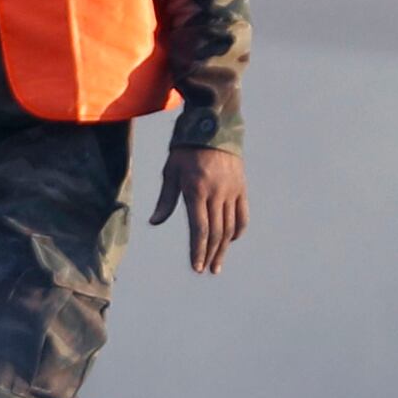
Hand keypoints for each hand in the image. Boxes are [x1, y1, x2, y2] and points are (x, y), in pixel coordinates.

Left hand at [154, 140, 248, 274]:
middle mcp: (217, 194)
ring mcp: (232, 191)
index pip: (199, 229)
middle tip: (207, 270)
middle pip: (216, 232)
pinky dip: (238, 229)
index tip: (197, 266)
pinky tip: (231, 240)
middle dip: (211, 253)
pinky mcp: (241, 188)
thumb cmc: (185, 150)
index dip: (198, 250)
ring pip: (230, 226)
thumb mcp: (170, 171)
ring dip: (224, 247)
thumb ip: (166, 199)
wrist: (212, 128)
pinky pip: (242, 214)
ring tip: (218, 262)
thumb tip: (155, 222)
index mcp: (197, 191)